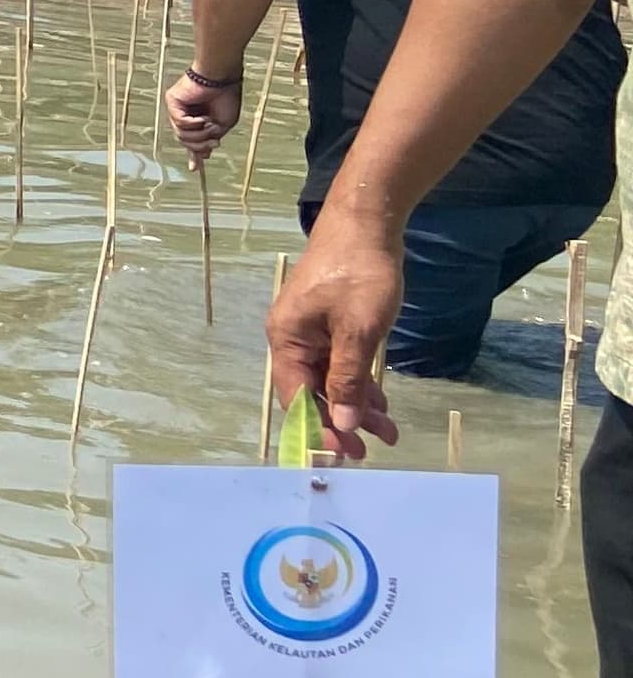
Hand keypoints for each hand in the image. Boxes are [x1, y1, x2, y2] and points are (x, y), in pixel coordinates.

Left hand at [163, 69, 241, 162]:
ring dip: (199, 135)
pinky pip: (180, 123)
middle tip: (215, 142)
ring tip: (211, 126)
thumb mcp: (223, 125)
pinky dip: (194, 124)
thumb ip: (211, 138)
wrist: (223, 77)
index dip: (193, 155)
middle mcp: (185, 114)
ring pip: (181, 135)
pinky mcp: (172, 101)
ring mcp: (177, 108)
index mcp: (197, 119)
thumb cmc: (226, 97)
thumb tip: (203, 154)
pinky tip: (203, 118)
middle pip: (185, 141)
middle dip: (201, 145)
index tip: (195, 169)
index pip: (191, 140)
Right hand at [270, 207, 408, 456]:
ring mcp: (309, 331)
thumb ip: (348, 379)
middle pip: (312, 393)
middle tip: (373, 449)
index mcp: (287, 340)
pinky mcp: (327, 324)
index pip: (297, 398)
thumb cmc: (360, 275)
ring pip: (329, 380)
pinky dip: (358, 383)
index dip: (320, 429)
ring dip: (356, 406)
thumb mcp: (359, 331)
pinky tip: (380, 401)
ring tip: (388, 431)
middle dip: (342, 422)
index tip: (347, 454)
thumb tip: (343, 424)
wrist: (366, 224)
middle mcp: (291, 339)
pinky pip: (338, 363)